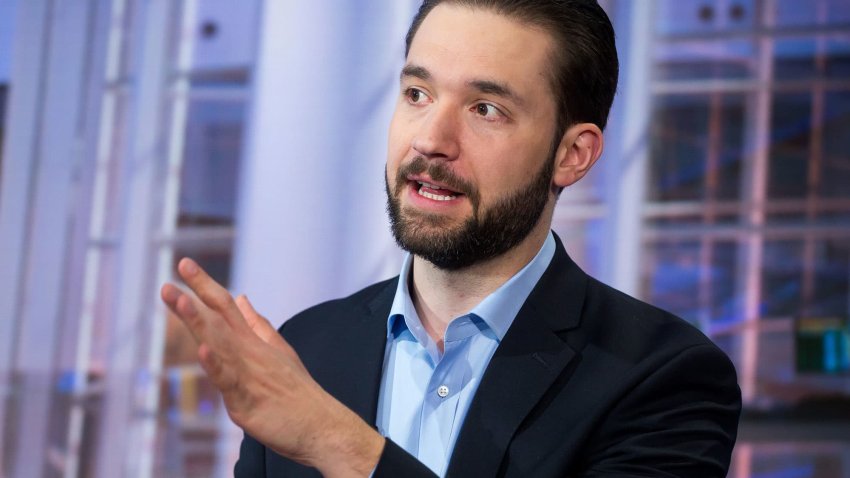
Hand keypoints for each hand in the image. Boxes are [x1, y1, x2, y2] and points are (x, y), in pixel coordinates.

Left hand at [160, 258, 383, 476]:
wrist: (321, 425)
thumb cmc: (298, 392)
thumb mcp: (278, 351)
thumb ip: (256, 325)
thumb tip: (241, 297)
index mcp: (253, 342)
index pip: (225, 306)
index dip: (204, 285)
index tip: (184, 263)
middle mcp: (249, 352)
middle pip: (217, 321)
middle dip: (191, 300)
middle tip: (169, 279)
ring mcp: (247, 375)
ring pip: (219, 344)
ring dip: (198, 323)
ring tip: (180, 301)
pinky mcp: (246, 401)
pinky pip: (228, 381)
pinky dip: (216, 365)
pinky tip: (203, 350)